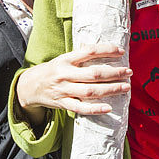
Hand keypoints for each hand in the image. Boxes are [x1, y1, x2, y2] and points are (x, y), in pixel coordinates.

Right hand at [16, 44, 130, 123]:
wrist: (29, 86)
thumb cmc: (52, 71)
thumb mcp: (62, 59)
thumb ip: (79, 56)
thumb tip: (102, 49)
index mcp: (65, 60)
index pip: (89, 51)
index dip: (106, 50)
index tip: (121, 51)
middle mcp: (65, 74)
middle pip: (93, 74)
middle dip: (114, 73)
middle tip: (129, 72)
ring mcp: (64, 90)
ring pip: (90, 91)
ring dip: (110, 89)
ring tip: (126, 87)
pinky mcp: (63, 104)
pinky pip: (80, 108)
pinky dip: (95, 109)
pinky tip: (109, 107)